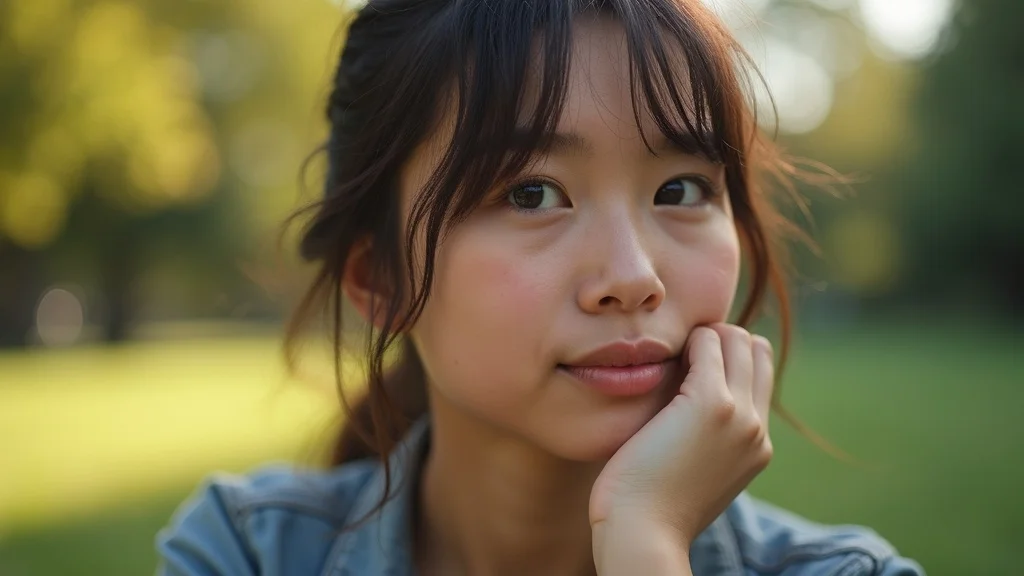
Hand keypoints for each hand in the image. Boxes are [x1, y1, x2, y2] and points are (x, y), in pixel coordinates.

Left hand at [590, 324, 774, 556]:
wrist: (643, 534)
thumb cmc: (648, 507)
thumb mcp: (689, 471)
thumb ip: (699, 440)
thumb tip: (679, 411)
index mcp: (756, 446)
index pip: (759, 375)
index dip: (726, 357)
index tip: (687, 364)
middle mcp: (757, 428)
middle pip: (757, 350)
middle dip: (719, 339)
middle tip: (677, 355)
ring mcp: (741, 415)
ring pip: (739, 339)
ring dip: (703, 336)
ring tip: (669, 357)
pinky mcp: (713, 403)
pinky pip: (708, 343)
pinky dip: (686, 340)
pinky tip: (661, 359)